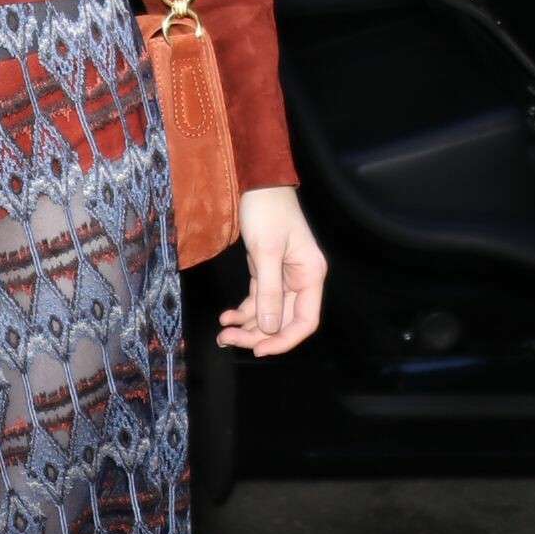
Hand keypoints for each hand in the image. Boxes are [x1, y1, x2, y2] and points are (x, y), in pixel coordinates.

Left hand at [218, 184, 326, 359]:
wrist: (258, 183)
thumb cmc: (268, 210)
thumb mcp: (266, 252)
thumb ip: (269, 292)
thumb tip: (268, 327)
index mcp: (311, 276)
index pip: (305, 321)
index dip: (284, 340)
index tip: (259, 350)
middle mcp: (301, 280)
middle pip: (284, 321)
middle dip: (258, 335)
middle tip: (229, 340)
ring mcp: (284, 277)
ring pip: (268, 314)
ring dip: (247, 326)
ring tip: (223, 333)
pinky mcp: (268, 272)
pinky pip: (258, 300)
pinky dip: (243, 311)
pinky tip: (227, 316)